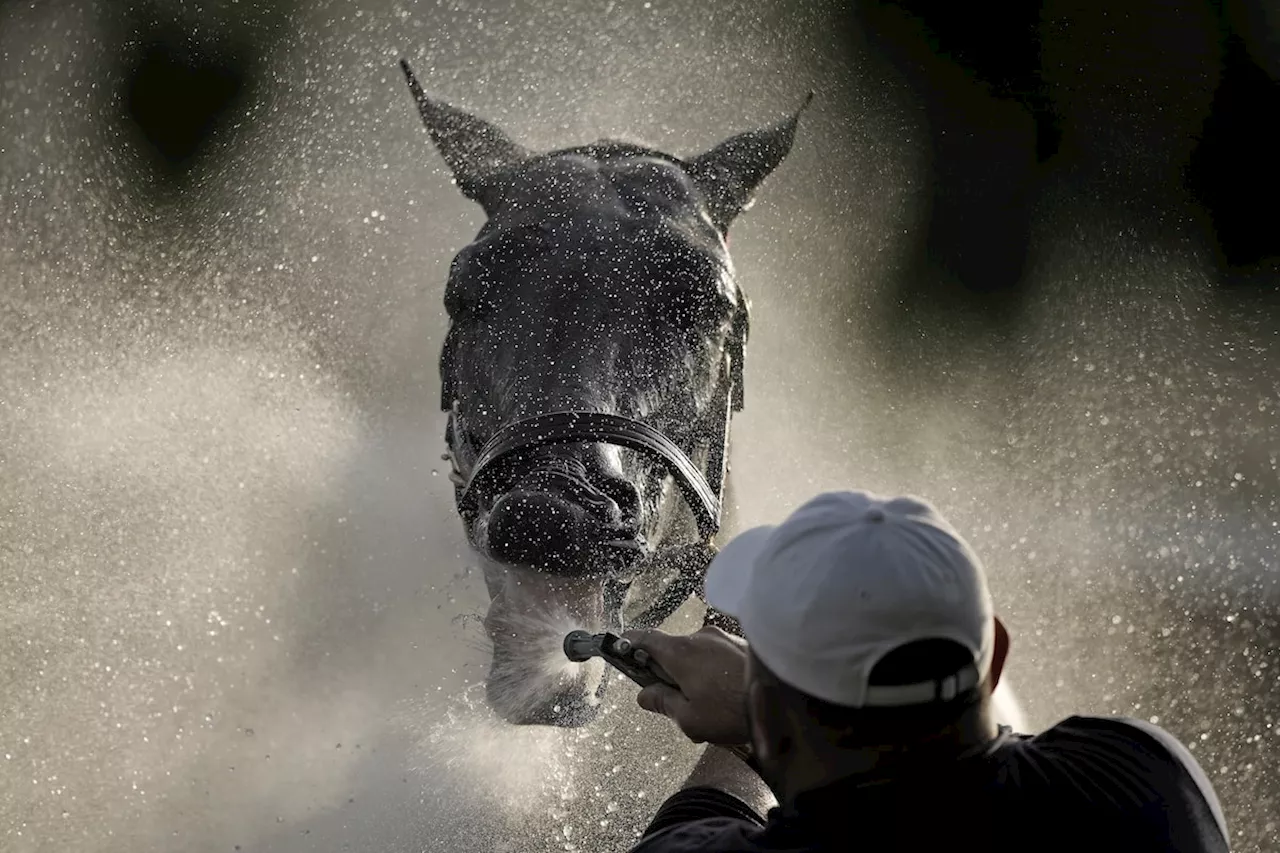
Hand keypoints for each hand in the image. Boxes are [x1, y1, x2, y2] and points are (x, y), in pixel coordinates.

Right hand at [621, 625, 750, 745]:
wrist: (784, 701)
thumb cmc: (731, 712)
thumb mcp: (690, 718)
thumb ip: (663, 703)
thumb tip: (644, 695)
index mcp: (680, 653)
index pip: (644, 639)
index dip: (628, 643)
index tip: (618, 648)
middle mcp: (700, 637)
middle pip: (673, 651)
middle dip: (670, 673)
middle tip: (677, 702)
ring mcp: (723, 637)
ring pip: (698, 655)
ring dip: (695, 674)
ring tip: (710, 708)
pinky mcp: (742, 644)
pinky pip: (718, 655)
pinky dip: (714, 672)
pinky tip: (728, 697)